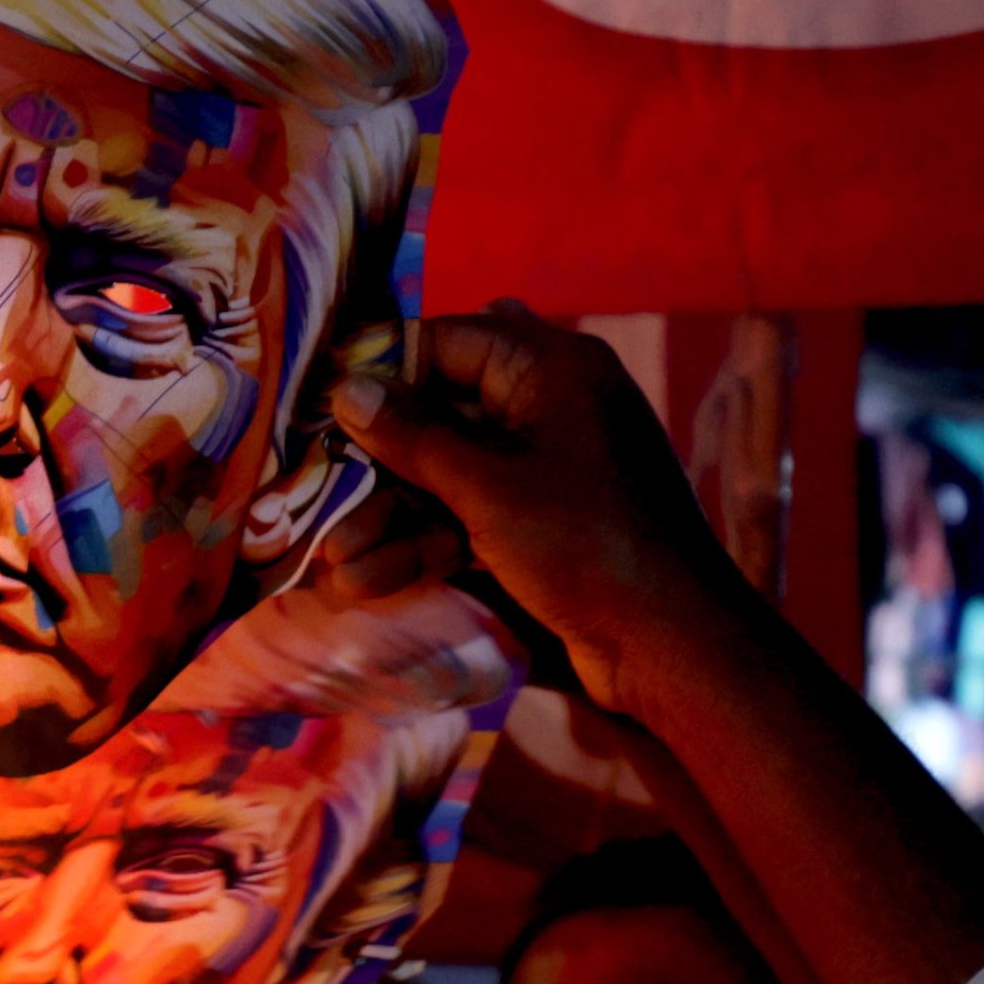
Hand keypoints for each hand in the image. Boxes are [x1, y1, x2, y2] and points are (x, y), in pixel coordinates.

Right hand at [329, 309, 742, 715]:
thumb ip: (414, 436)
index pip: (447, 341)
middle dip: (377, 467)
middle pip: (439, 415)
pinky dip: (423, 545)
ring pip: (447, 475)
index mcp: (551, 367)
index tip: (320, 404)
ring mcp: (546, 467)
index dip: (381, 371)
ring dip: (390, 518)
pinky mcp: (541, 523)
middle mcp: (549, 405)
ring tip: (337, 562)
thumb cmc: (584, 543)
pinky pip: (467, 516)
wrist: (669, 641)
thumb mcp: (488, 487)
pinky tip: (368, 580)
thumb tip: (348, 386)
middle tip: (314, 495)